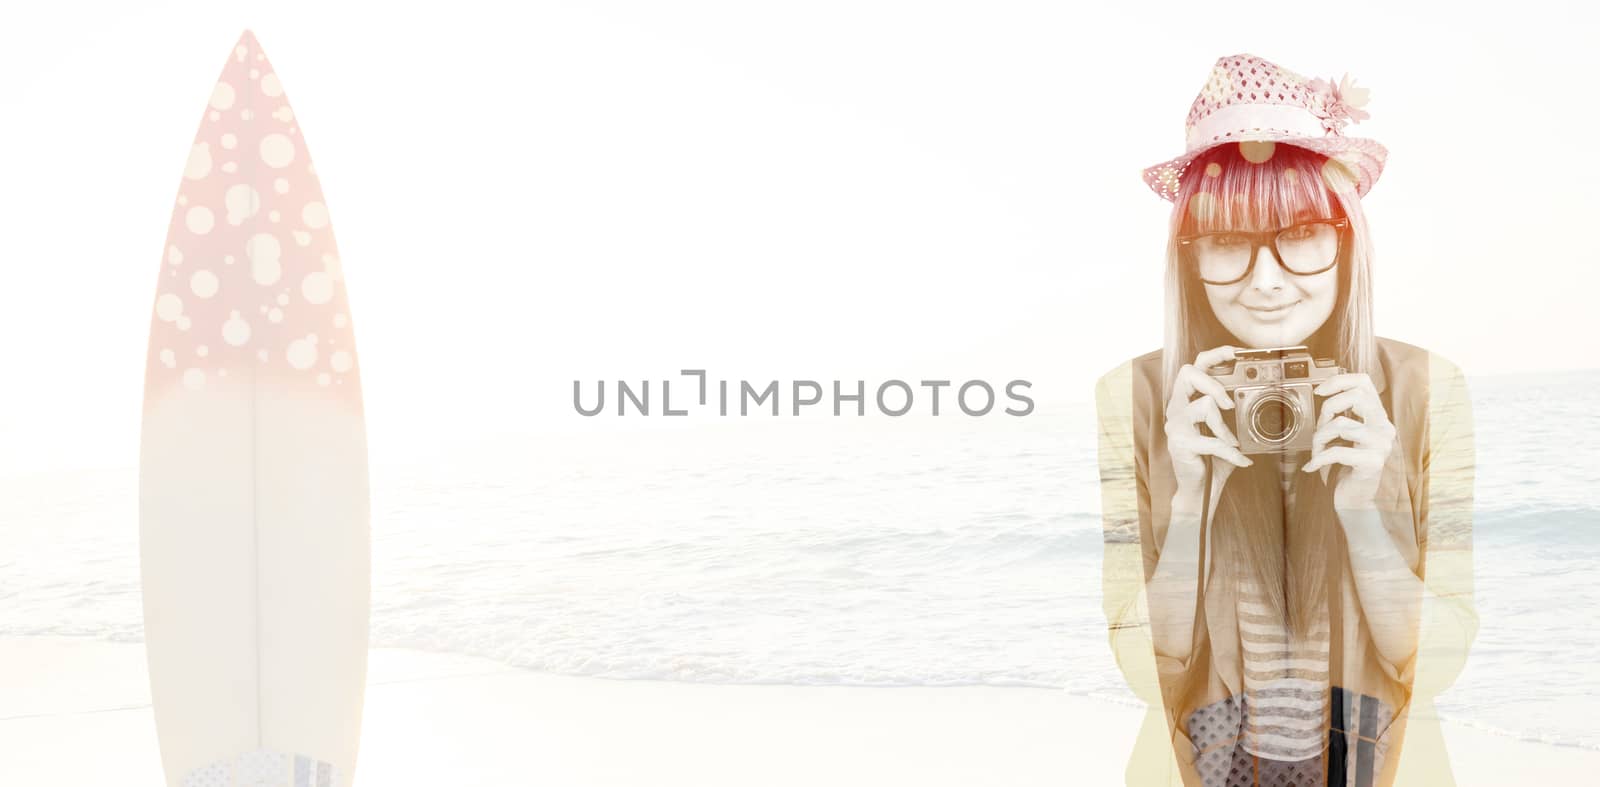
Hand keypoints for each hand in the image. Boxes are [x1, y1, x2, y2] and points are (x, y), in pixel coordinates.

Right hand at [1165, 345, 1252, 495]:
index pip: (1195, 367)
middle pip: (1189, 374)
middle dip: (1213, 383)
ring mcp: (1175, 424)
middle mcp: (1176, 408)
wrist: (1199, 490)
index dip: (1214, 355)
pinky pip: (1212, 440)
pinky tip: (1240, 461)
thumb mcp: (1226, 431)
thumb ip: (1234, 415)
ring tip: (1232, 443)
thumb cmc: (1213, 459)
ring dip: (1224, 427)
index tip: (1235, 352)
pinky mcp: (1180, 442)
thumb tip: (1262, 400)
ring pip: (1204, 405)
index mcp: (1186, 401)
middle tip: (1229, 402)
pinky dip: (1231, 452)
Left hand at [1301, 372, 1396, 510]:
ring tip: (1317, 451)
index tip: (1319, 391)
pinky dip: (1318, 458)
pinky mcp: (1372, 463)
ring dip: (1319, 438)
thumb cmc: (1345, 466)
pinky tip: (1312, 466)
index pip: (1364, 382)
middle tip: (1321, 428)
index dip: (1339, 381)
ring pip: (1340, 424)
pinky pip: (1337, 451)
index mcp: (1377, 416)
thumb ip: (1341, 414)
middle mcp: (1384, 427)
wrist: (1355, 499)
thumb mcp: (1343, 434)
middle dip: (1328, 409)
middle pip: (1356, 396)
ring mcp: (1381, 445)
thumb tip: (1324, 392)